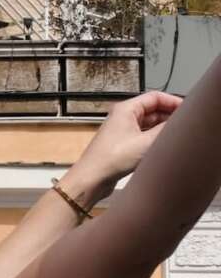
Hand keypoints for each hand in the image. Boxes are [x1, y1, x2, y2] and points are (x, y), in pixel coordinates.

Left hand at [63, 91, 183, 206]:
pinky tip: (162, 147)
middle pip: (153, 110)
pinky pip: (142, 137)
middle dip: (169, 116)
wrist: (91, 180)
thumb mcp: (146, 142)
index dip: (173, 101)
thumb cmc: (111, 159)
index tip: (187, 110)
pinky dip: (153, 139)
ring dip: (161, 129)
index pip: (155, 97)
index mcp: (126, 109)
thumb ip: (166, 129)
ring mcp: (121, 131)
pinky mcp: (121, 145)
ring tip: (174, 137)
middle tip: (184, 125)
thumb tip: (180, 123)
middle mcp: (122, 117)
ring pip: (148, 124)